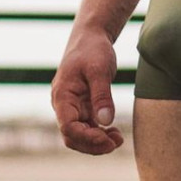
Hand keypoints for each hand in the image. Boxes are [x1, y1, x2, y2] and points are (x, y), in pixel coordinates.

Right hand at [51, 26, 124, 154]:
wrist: (91, 36)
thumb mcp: (99, 69)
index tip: (106, 139)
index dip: (86, 138)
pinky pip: (87, 127)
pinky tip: (114, 132)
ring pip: (80, 134)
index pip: (68, 127)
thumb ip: (102, 95)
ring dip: (97, 141)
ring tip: (118, 139)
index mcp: (62, 96)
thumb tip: (106, 122)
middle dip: (93, 144)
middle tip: (116, 143)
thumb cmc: (93, 49)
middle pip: (72, 136)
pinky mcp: (82, 106)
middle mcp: (63, 105)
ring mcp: (72, 107)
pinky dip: (99, 133)